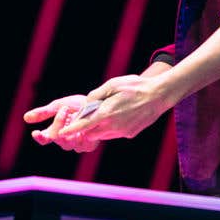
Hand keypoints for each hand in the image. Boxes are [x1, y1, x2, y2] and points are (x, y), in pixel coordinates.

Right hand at [23, 95, 100, 152]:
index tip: (36, 132)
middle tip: (64, 109)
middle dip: (58, 124)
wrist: (99, 104)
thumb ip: (44, 113)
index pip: (44, 139)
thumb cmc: (78, 105)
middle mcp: (65, 140)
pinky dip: (83, 134)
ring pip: (68, 143)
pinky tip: (84, 127)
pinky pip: (83, 145)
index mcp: (55, 131)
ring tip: (75, 115)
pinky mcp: (89, 145)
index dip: (40, 137)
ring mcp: (77, 144)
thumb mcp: (58, 105)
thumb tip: (25, 118)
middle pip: (56, 139)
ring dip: (71, 128)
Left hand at [57, 74, 173, 143]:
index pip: (83, 125)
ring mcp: (122, 132)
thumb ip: (96, 95)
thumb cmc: (135, 87)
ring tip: (107, 113)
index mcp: (106, 113)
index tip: (61, 134)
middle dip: (86, 128)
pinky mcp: (130, 134)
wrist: (159, 95)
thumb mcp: (112, 84)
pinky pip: (115, 134)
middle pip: (91, 133)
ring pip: (103, 135)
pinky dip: (111, 128)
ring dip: (99, 128)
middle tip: (88, 116)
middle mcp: (113, 126)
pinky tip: (120, 115)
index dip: (71, 130)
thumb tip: (86, 104)